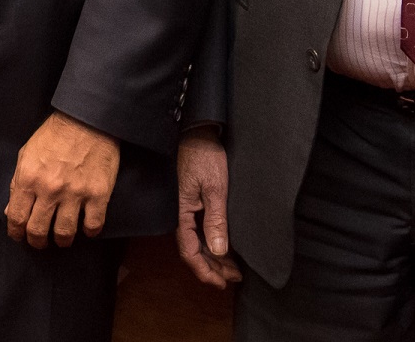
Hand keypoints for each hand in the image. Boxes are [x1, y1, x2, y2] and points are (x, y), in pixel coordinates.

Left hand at [5, 111, 118, 247]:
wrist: (86, 120)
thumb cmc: (53, 135)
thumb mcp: (26, 154)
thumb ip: (18, 183)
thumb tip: (12, 211)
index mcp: (29, 178)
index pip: (17, 217)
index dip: (16, 233)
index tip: (19, 236)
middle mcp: (50, 189)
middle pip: (38, 231)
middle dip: (37, 241)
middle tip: (40, 241)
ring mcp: (75, 193)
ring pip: (64, 233)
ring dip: (61, 240)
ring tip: (62, 238)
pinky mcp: (98, 194)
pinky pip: (93, 225)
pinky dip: (88, 231)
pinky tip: (85, 227)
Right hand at [175, 127, 240, 286]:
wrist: (196, 132)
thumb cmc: (204, 157)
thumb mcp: (214, 189)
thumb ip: (215, 221)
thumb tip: (218, 250)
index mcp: (181, 213)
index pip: (189, 252)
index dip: (205, 271)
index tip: (223, 283)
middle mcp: (180, 214)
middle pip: (192, 250)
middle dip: (213, 267)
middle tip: (234, 277)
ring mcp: (184, 208)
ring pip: (196, 242)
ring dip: (213, 257)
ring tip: (232, 267)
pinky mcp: (190, 202)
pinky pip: (197, 230)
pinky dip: (211, 242)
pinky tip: (223, 246)